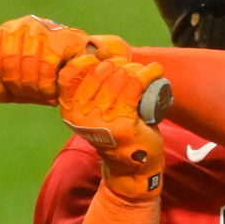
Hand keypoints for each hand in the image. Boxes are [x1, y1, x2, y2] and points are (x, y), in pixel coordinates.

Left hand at [0, 15, 131, 104]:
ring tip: (43, 94)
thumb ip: (1, 89)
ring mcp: (45, 29)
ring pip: (26, 66)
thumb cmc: (50, 79)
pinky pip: (46, 67)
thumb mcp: (20, 87)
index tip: (2, 81)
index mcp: (9, 32)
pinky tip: (52, 91)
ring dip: (34, 88)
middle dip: (17, 85)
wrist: (87, 69)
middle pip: (6, 62)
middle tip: (31, 94)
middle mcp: (25, 25)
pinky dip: (47, 86)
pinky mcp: (64, 39)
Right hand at [59, 55, 165, 198]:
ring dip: (135, 70)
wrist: (131, 169)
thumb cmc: (114, 134)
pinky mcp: (124, 123)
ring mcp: (101, 119)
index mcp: (69, 109)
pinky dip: (148, 74)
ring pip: (119, 76)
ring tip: (142, 74)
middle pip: (100, 70)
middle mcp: (81, 114)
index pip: (72, 72)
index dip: (90, 61)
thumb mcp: (93, 113)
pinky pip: (135, 85)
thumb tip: (100, 53)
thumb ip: (90, 90)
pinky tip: (155, 71)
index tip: (107, 62)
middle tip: (129, 71)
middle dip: (118, 65)